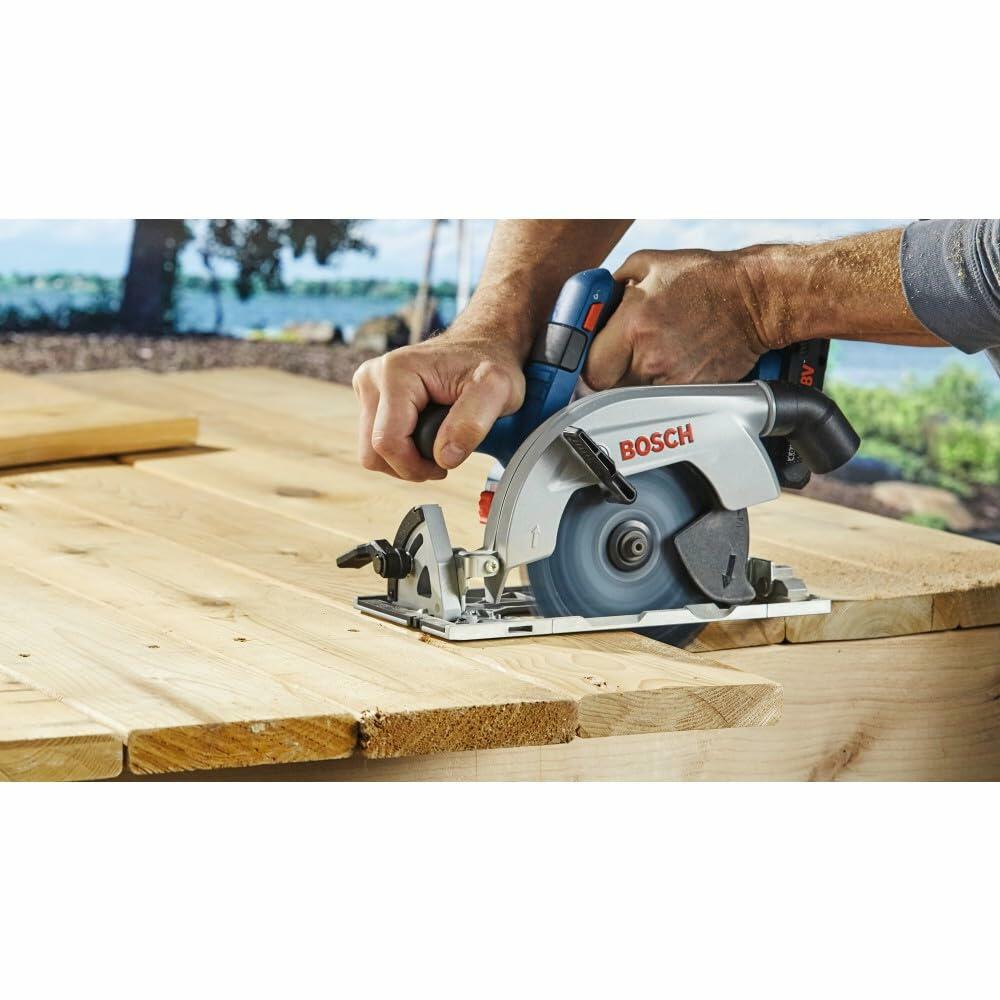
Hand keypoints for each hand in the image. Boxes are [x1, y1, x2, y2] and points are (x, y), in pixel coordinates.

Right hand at [352, 327, 525, 480]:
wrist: (482, 345)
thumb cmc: (491, 363)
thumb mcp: (497, 390)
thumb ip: (472, 424)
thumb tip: (444, 458)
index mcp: (396, 372)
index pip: (387, 442)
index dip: (415, 466)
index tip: (445, 465)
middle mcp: (373, 376)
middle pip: (372, 452)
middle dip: (408, 466)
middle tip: (443, 459)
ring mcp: (368, 386)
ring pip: (370, 451)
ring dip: (403, 461)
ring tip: (437, 447)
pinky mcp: (371, 397)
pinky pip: (374, 442)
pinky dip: (400, 451)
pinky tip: (425, 438)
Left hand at [584, 249, 771, 388]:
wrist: (754, 299)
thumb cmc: (704, 278)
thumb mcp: (647, 264)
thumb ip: (611, 286)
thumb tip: (593, 306)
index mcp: (633, 325)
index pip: (589, 369)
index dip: (586, 366)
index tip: (590, 360)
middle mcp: (651, 357)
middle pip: (608, 389)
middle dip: (607, 375)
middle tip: (616, 358)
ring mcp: (673, 378)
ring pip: (634, 396)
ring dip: (633, 381)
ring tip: (651, 355)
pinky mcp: (692, 391)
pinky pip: (662, 398)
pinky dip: (660, 386)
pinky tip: (672, 362)